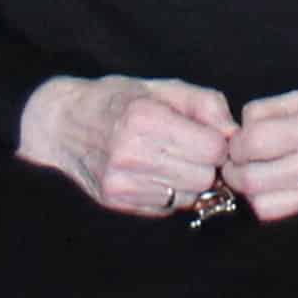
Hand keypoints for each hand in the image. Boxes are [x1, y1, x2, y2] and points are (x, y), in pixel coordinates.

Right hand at [17, 75, 234, 213]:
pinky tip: (156, 174)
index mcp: (145, 117)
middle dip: (208, 164)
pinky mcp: (116, 201)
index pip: (212, 149)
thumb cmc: (122, 101)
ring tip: (173, 160)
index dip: (219, 142)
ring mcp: (121, 181)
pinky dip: (170, 193)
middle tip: (194, 149)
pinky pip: (166, 209)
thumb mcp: (165, 88)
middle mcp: (131, 153)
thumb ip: (206, 104)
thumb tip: (233, 134)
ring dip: (190, 181)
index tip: (210, 135)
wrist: (64, 124)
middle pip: (204, 177)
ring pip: (188, 196)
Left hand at [221, 72, 297, 222]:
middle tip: (236, 155)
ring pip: (263, 202)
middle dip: (234, 168)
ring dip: (247, 188)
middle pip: (255, 179)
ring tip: (252, 167)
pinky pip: (281, 210)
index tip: (238, 136)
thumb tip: (238, 128)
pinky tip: (270, 180)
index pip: (258, 142)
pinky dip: (265, 198)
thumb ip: (274, 108)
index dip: (237, 141)